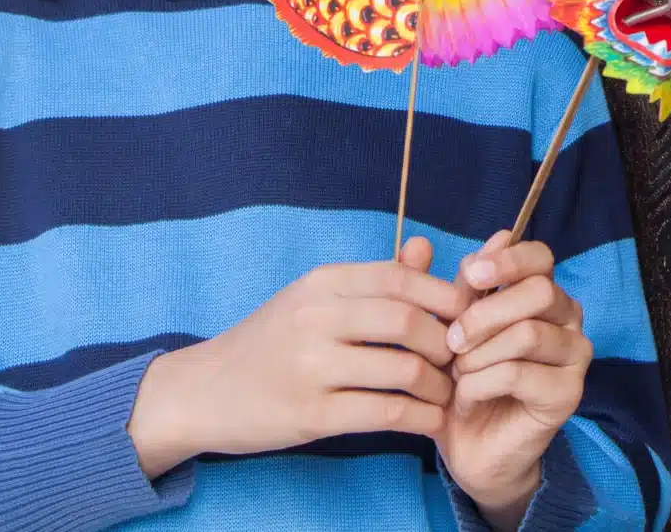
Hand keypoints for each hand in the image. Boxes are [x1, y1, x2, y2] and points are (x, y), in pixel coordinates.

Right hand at [126, 237, 464, 476]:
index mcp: (323, 282)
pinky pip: (384, 413)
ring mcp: (311, 367)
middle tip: (464, 361)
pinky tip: (430, 421)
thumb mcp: (314, 298)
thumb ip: (374, 278)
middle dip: (448, 345)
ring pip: (403, 370)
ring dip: (439, 386)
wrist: (203, 391)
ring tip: (449, 394)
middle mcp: (317, 317)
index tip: (467, 319)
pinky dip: (419, 419)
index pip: (403, 279)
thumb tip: (426, 248)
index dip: (447, 299)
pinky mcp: (310, 414)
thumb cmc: (271, 341)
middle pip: (409, 323)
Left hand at [438, 232, 592, 525]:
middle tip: (452, 339)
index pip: (541, 256)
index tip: (471, 276)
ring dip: (479, 354)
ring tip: (457, 373)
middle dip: (485, 313)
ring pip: (528, 333)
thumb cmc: (463, 379)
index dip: (506, 260)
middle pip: (539, 291)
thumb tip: (466, 237)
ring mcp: (574, 356)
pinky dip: (480, 384)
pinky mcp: (567, 394)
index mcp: (543, 293)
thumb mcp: (452, 325)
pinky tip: (466, 397)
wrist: (470, 447)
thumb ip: (459, 284)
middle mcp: (569, 319)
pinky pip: (519, 373)